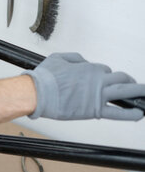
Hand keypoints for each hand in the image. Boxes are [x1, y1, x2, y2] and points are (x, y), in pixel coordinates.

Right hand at [24, 53, 144, 120]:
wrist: (37, 93)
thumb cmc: (45, 77)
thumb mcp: (58, 58)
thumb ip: (75, 58)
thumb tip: (83, 61)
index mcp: (89, 68)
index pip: (104, 70)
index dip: (103, 75)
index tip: (100, 80)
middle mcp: (97, 80)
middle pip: (121, 78)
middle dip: (128, 81)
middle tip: (133, 84)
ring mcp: (98, 95)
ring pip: (125, 91)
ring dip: (138, 91)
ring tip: (144, 94)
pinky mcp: (95, 110)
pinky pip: (118, 112)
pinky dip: (131, 113)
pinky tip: (139, 112)